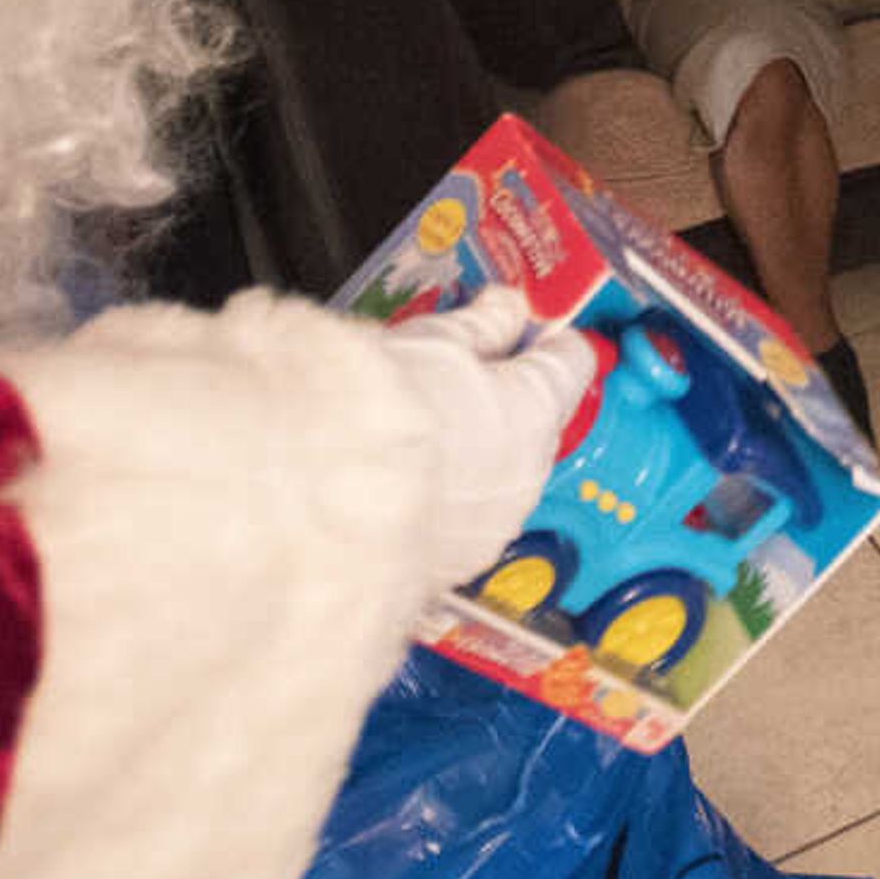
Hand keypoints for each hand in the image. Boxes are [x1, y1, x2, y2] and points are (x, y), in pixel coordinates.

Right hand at [378, 305, 603, 588]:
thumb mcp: (428, 342)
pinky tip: (393, 485)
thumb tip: (504, 310)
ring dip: (466, 458)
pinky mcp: (447, 568)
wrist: (311, 500)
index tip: (528, 329)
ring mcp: (488, 529)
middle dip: (499, 402)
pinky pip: (455, 526)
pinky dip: (436, 506)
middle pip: (531, 424)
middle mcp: (525, 475)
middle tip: (451, 377)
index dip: (547, 342)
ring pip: (494, 480)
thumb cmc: (370, 411)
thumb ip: (477, 326)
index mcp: (535, 409)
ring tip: (408, 433)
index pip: (569, 364)